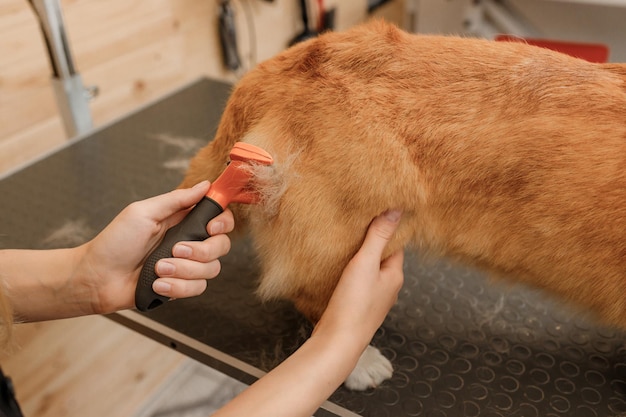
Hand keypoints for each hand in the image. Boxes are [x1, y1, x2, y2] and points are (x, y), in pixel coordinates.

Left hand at [79, 181, 233, 313]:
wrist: (96, 278)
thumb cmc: (114, 242)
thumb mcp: (143, 212)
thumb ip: (177, 199)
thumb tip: (205, 185)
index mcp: (182, 221)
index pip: (219, 218)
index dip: (223, 222)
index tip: (211, 227)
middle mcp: (189, 242)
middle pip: (221, 245)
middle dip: (202, 251)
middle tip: (176, 250)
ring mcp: (186, 266)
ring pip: (211, 269)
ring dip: (184, 271)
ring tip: (158, 269)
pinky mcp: (181, 287)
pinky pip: (197, 288)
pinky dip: (177, 287)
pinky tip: (157, 284)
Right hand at [314, 210, 403, 347]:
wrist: (338, 341)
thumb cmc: (354, 303)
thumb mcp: (366, 263)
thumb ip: (379, 236)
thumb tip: (397, 210)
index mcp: (395, 276)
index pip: (396, 245)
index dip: (387, 229)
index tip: (377, 213)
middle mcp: (388, 288)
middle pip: (383, 258)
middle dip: (372, 243)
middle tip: (358, 225)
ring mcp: (374, 299)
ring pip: (370, 272)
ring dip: (361, 259)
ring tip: (347, 243)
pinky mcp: (358, 307)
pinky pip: (359, 283)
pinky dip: (352, 273)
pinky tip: (339, 268)